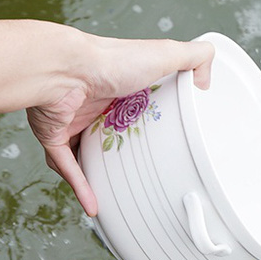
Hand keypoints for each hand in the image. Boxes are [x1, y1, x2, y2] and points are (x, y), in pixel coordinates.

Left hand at [25, 34, 214, 216]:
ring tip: (119, 193)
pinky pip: (66, 166)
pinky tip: (95, 205)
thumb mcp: (165, 53)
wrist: (64, 69)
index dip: (148, 120)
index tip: (163, 138)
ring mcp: (73, 120)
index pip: (136, 106)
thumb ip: (194, 57)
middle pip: (111, 132)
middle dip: (122, 150)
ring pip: (87, 151)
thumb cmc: (110, 60)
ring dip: (99, 172)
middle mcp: (94, 102)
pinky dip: (80, 186)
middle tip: (143, 170)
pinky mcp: (54, 135)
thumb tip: (207, 81)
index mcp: (120, 85)